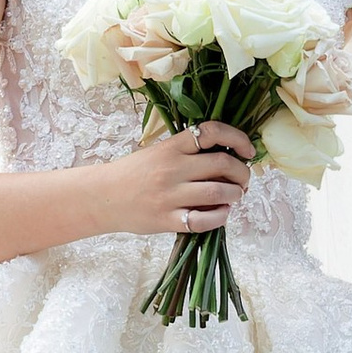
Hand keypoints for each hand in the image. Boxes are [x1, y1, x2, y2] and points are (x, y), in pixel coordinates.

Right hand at [98, 119, 255, 240]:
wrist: (103, 197)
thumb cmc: (135, 173)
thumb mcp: (159, 151)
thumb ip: (189, 151)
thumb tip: (230, 156)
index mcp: (172, 146)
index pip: (212, 132)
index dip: (238, 138)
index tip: (249, 150)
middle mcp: (172, 168)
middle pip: (223, 164)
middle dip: (243, 173)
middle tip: (243, 180)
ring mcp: (170, 195)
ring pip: (219, 192)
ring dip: (235, 195)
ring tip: (234, 196)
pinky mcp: (167, 219)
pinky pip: (204, 220)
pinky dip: (220, 217)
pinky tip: (221, 213)